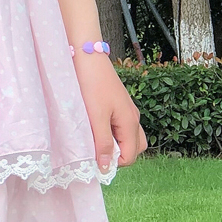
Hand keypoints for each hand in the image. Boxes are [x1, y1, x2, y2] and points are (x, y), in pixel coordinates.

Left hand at [72, 52, 147, 172]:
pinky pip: (119, 124)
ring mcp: (125, 108)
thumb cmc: (91, 84)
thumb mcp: (96, 116)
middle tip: (95, 148)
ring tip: (94, 136)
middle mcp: (132, 117)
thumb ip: (103, 142)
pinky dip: (110, 130)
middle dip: (117, 154)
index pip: (130, 156)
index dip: (113, 162)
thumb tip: (106, 167)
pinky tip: (94, 123)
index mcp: (131, 122)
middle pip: (133, 147)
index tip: (93, 158)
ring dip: (113, 141)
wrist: (87, 54)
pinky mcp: (116, 102)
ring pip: (127, 136)